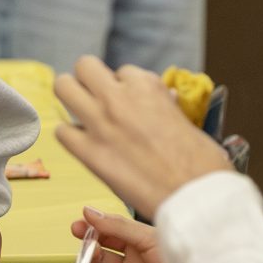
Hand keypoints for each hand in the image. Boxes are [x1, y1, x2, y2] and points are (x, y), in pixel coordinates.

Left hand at [51, 56, 234, 217]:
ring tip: (80, 112)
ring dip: (70, 97)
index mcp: (147, 86)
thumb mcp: (186, 121)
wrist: (195, 197)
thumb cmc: (201, 163)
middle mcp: (119, 98)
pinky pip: (62, 132)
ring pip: (63, 87)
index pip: (123, 72)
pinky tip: (82, 144)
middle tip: (94, 97)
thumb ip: (165, 106)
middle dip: (88, 79)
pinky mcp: (89, 153)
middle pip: (85, 66)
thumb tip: (163, 100)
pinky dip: (70, 136)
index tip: (130, 103)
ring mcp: (100, 123)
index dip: (125, 88)